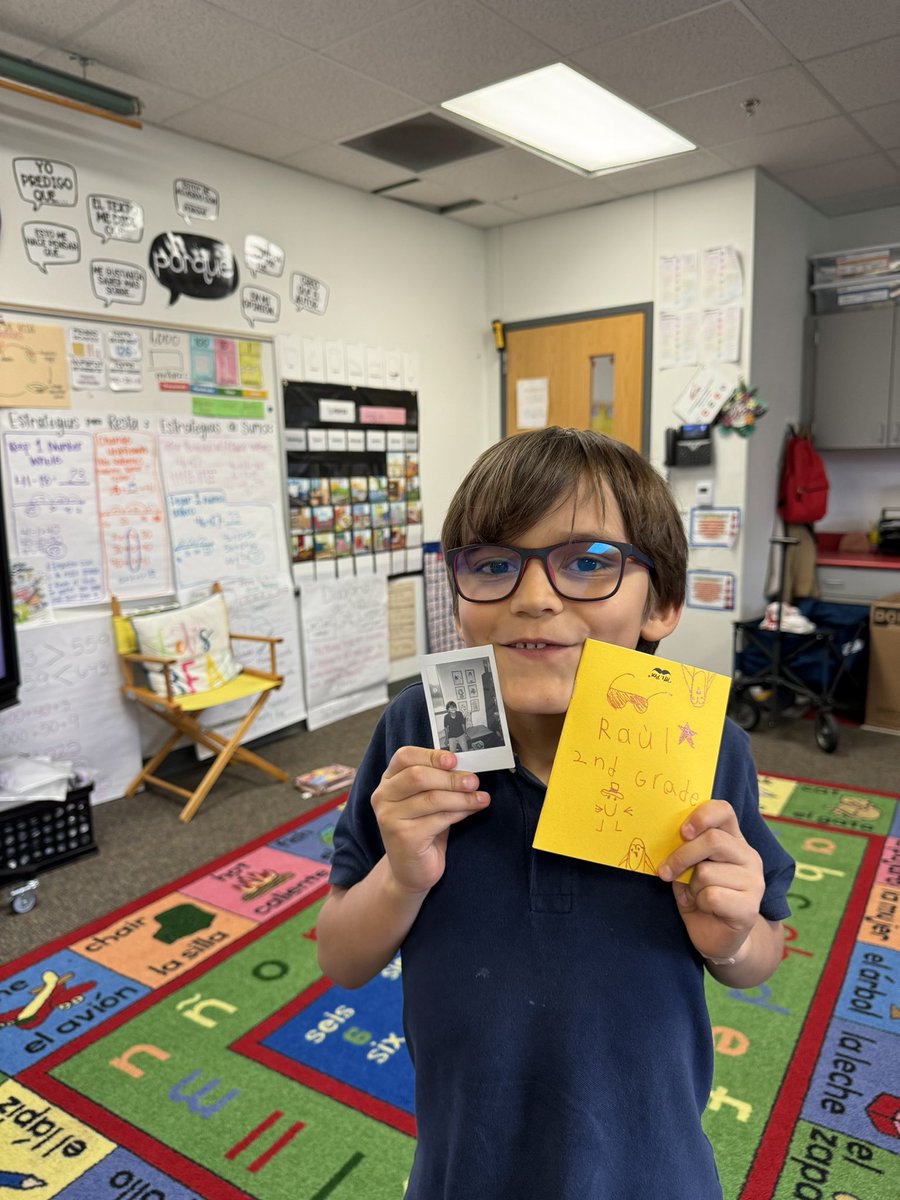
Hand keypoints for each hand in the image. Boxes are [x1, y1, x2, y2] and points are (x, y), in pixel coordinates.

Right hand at [372, 746, 489, 894]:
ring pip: (432, 798)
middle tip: (474, 781)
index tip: (454, 760)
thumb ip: (438, 782)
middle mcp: (383, 797)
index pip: (405, 756)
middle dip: (451, 778)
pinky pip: (438, 819)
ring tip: (481, 798)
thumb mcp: (427, 800)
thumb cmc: (423, 830)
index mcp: (388, 781)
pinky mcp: (404, 837)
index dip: (431, 756)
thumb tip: (468, 770)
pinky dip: (460, 813)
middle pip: (418, 776)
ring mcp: (390, 818)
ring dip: (461, 797)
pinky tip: (472, 811)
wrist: (411, 871)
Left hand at [658, 799, 764, 962]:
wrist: (718, 938)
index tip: (682, 831)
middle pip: (713, 840)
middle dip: (682, 856)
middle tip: (665, 871)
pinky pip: (712, 896)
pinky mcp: (750, 907)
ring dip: (691, 886)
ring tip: (697, 896)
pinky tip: (707, 910)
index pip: (724, 811)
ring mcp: (754, 882)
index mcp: (734, 840)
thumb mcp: (688, 870)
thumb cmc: (700, 897)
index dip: (702, 815)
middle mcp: (748, 857)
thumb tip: (664, 839)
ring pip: (707, 872)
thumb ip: (685, 852)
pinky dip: (700, 903)